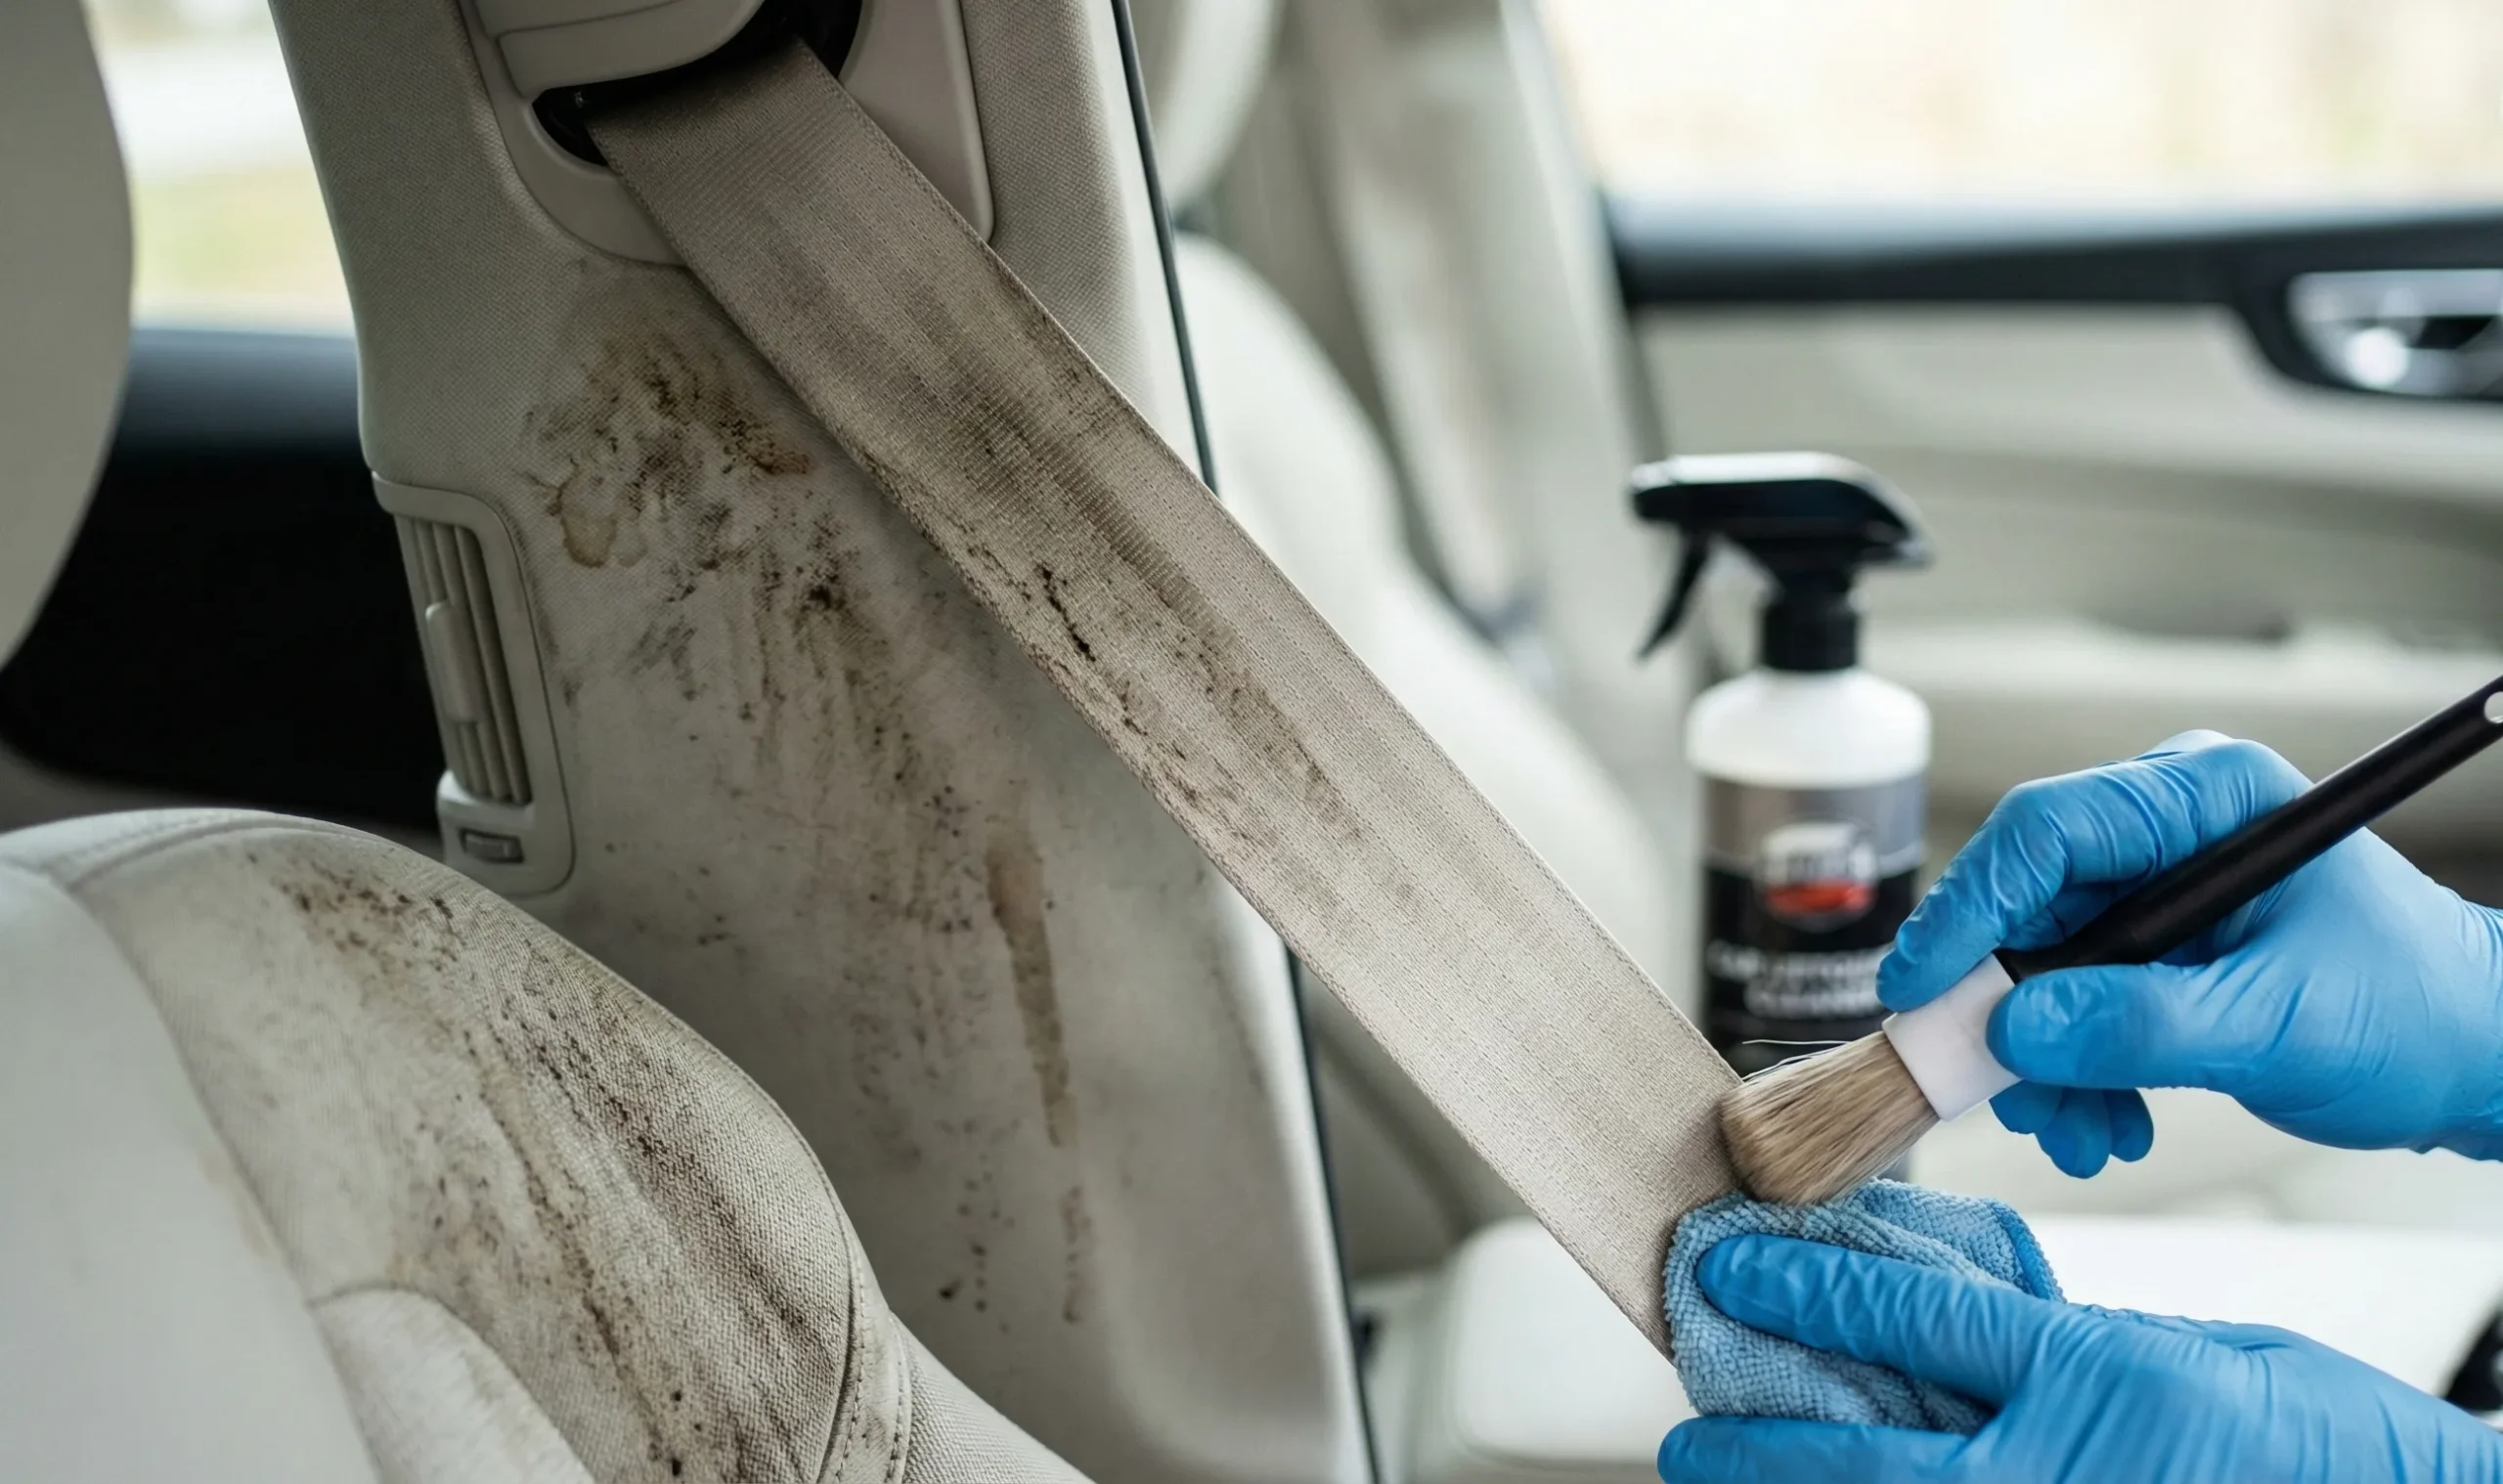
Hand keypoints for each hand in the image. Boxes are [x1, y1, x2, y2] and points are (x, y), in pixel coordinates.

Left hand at [1659, 1235, 2502, 1483]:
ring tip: (1719, 1482)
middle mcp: (2070, 1472)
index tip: (1736, 1263)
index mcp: (2102, 1379)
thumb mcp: (2192, 1348)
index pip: (1919, 1320)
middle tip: (1686, 1426)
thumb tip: (1962, 1326)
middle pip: (1875, 1454)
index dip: (1812, 1287)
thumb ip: (2068, 1338)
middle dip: (1765, 1441)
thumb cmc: (2324, 1436)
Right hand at [1879, 731, 2502, 1173]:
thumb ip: (2140, 1027)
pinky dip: (2073, 1072)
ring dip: (2041, 1060)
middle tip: (1997, 1089)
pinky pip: (2070, 1004)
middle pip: (2027, 904)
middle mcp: (2167, 833)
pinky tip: (2107, 1122)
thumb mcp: (2278, 1024)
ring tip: (2081, 1132)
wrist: (2479, 1061)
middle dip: (2010, 1012)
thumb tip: (2015, 1031)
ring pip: (2039, 967)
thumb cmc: (2421, 1013)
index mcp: (2204, 800)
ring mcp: (2157, 893)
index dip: (1971, 907)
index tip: (1925, 988)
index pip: (2046, 831)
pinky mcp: (2153, 952)